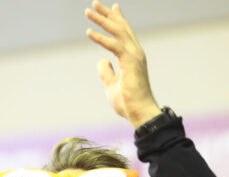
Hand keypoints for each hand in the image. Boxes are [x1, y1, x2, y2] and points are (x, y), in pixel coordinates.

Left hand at [85, 1, 159, 127]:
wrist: (140, 113)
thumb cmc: (128, 102)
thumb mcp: (111, 84)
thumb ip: (107, 71)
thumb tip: (101, 60)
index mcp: (132, 57)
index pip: (125, 33)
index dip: (117, 19)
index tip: (112, 7)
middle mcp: (135, 52)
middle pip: (121, 27)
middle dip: (108, 14)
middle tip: (94, 3)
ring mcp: (134, 56)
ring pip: (117, 32)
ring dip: (102, 20)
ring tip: (88, 11)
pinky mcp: (130, 62)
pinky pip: (113, 45)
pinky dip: (101, 38)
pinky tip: (89, 32)